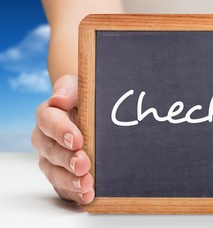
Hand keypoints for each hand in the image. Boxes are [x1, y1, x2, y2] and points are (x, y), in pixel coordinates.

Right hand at [32, 75, 93, 203]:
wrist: (96, 113)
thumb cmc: (86, 97)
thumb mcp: (80, 86)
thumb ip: (69, 90)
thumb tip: (58, 99)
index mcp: (49, 114)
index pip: (48, 121)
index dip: (61, 131)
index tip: (77, 140)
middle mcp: (46, 139)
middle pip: (50, 151)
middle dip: (67, 160)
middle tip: (83, 164)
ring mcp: (53, 159)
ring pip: (53, 172)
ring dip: (69, 180)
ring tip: (86, 185)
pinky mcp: (63, 175)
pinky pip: (63, 187)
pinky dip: (74, 193)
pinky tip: (87, 196)